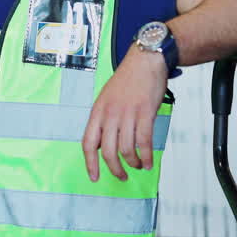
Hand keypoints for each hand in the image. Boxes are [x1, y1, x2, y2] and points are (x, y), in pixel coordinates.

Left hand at [82, 46, 167, 181]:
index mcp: (98, 111)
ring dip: (132, 163)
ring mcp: (127, 114)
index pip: (88, 143)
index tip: (93, 176)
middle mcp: (110, 114)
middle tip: (121, 176)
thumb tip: (104, 143)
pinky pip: (144, 142)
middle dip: (114, 169)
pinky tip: (148, 162)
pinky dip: (146, 156)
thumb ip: (104, 120)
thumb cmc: (128, 79)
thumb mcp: (107, 98)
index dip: (90, 163)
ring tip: (138, 166)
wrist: (145, 61)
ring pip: (126, 149)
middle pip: (108, 151)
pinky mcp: (145, 113)